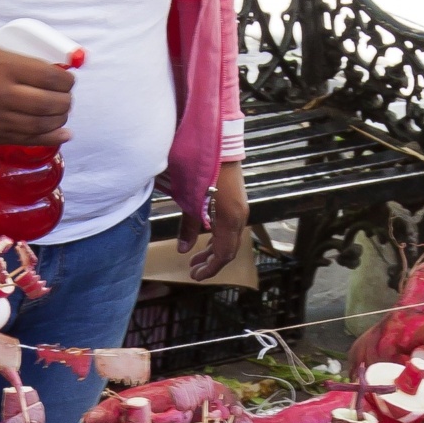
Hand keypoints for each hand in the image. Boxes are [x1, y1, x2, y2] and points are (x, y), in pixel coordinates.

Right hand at [0, 41, 73, 145]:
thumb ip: (27, 59)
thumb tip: (63, 70)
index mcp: (5, 66)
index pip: (51, 78)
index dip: (67, 81)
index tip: (69, 81)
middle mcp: (2, 94)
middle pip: (50, 103)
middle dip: (66, 101)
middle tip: (66, 97)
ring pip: (43, 124)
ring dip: (60, 119)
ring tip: (61, 111)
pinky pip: (30, 140)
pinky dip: (52, 138)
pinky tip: (64, 133)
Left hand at [183, 162, 248, 281]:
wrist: (220, 146)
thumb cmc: (203, 173)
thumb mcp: (190, 203)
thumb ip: (188, 228)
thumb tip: (182, 250)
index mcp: (229, 221)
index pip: (223, 254)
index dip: (210, 268)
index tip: (195, 276)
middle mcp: (239, 218)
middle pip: (228, 249)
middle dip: (211, 262)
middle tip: (193, 270)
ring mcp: (240, 209)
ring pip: (229, 239)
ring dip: (213, 250)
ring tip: (196, 258)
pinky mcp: (238, 202)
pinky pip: (230, 228)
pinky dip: (218, 237)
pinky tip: (206, 238)